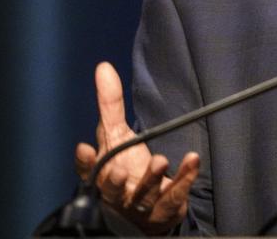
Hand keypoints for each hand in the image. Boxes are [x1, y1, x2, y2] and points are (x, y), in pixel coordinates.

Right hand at [75, 62, 199, 234]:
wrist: (146, 209)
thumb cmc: (126, 167)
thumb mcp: (117, 135)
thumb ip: (110, 105)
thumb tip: (103, 68)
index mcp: (102, 175)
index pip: (88, 171)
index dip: (85, 163)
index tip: (84, 148)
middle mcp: (118, 194)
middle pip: (112, 190)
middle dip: (115, 181)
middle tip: (120, 168)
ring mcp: (141, 205)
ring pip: (143, 195)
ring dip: (151, 178)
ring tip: (160, 160)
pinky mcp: (165, 209)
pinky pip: (174, 196)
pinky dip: (184, 178)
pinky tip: (192, 160)